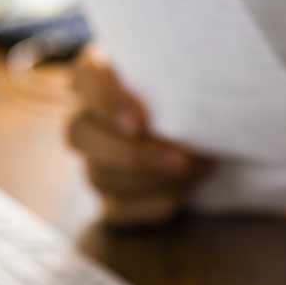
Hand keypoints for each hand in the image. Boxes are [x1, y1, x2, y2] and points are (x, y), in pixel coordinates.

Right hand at [67, 47, 209, 225]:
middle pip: (79, 134)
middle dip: (133, 154)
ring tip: (197, 171)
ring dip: (151, 180)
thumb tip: (204, 106)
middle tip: (181, 161)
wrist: (206, 130)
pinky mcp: (110, 197)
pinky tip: (178, 199)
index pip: (88, 78)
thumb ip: (183, 79)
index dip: (107, 102)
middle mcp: (85, 117)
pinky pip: (116, 209)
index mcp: (98, 75)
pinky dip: (148, 206)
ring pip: (99, 176)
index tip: (139, 124)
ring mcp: (93, 160)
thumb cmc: (193, 91)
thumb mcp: (188, 75)